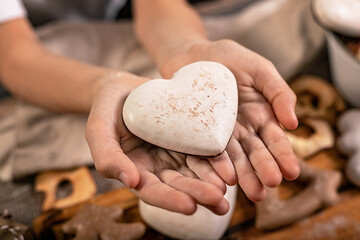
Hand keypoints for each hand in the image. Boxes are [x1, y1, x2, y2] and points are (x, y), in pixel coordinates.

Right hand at [85, 72, 231, 214]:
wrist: (124, 87)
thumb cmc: (106, 107)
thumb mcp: (98, 129)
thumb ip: (107, 156)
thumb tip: (130, 181)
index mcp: (135, 170)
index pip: (152, 191)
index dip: (169, 200)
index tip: (189, 207)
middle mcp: (158, 167)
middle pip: (179, 185)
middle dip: (198, 194)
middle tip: (218, 201)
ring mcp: (175, 154)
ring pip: (196, 172)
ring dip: (212, 182)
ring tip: (230, 187)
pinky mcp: (189, 139)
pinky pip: (204, 151)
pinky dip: (217, 160)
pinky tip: (230, 167)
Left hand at [161, 39, 299, 201]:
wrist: (190, 54)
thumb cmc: (227, 57)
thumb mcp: (258, 69)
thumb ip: (278, 92)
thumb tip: (294, 123)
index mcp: (260, 114)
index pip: (274, 139)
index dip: (283, 155)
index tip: (291, 173)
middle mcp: (242, 130)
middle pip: (254, 153)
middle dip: (262, 171)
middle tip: (268, 189)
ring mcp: (220, 135)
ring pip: (233, 159)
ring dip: (243, 176)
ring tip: (252, 194)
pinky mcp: (198, 136)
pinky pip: (207, 153)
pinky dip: (215, 166)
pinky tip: (222, 180)